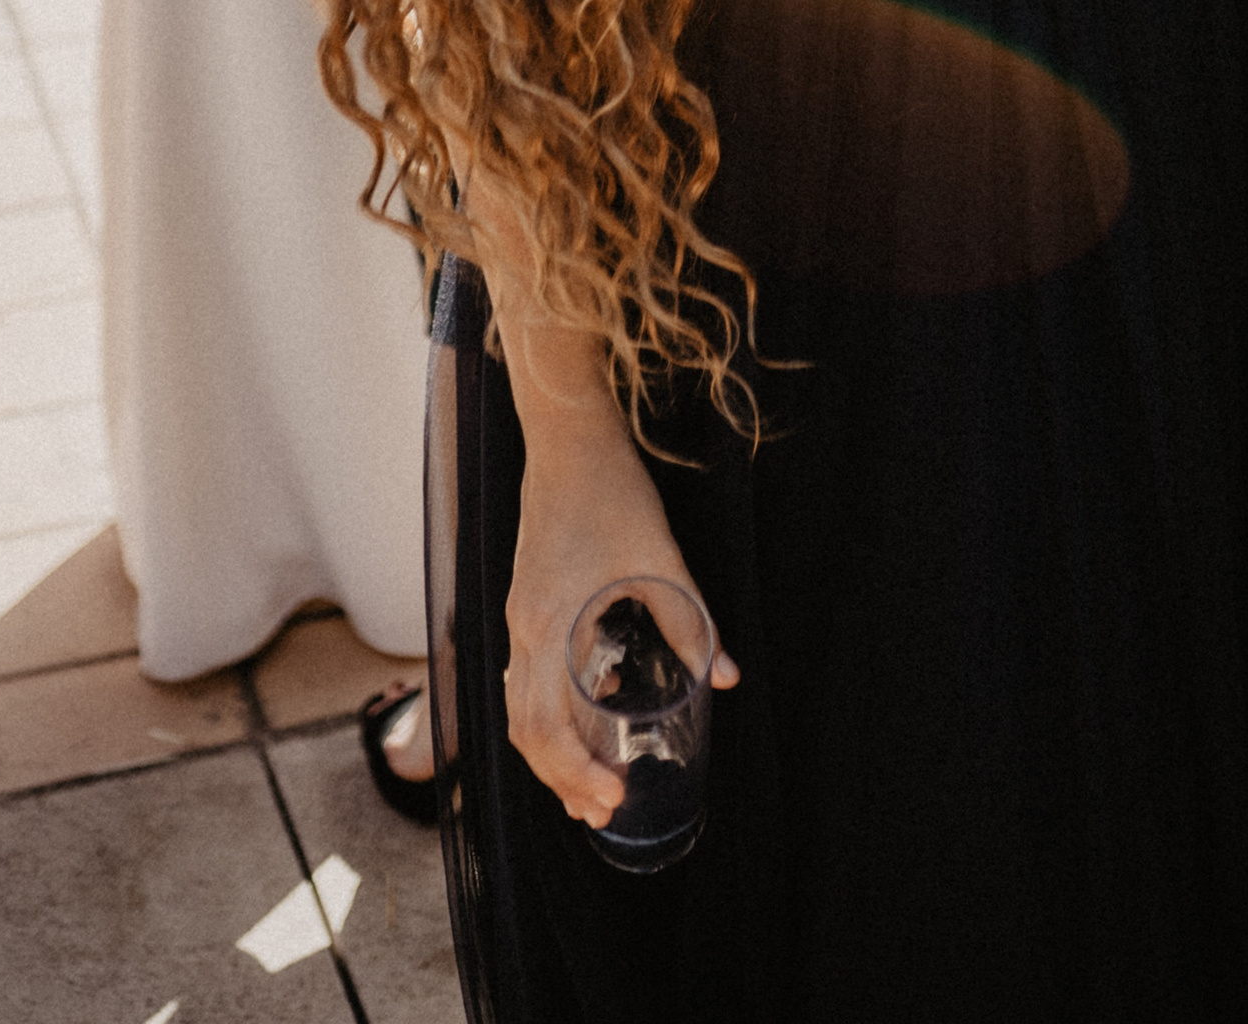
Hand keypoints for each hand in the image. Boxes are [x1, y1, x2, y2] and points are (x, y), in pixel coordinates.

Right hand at [503, 411, 737, 827]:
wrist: (568, 436)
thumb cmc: (612, 490)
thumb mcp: (659, 555)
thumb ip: (692, 618)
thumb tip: (728, 675)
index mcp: (549, 623)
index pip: (544, 724)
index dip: (575, 771)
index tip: (613, 796)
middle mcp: (523, 628)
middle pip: (524, 729)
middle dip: (561, 778)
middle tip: (603, 810)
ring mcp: (519, 616)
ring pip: (519, 708)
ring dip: (551, 754)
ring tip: (587, 788)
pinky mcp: (527, 602)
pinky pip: (525, 678)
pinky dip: (547, 715)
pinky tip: (582, 723)